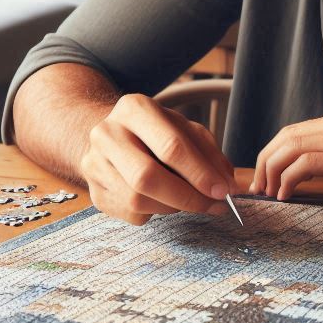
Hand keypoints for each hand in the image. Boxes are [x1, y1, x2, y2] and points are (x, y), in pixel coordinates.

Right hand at [79, 93, 236, 225]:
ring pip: (137, 200)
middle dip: (187, 196)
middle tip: (213, 205)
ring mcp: (95, 164)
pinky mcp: (95, 192)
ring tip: (191, 200)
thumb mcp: (185, 129)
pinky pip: (131, 213)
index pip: (170, 145)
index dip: (200, 172)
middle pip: (147, 176)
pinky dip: (156, 212)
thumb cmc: (156, 132)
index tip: (222, 190)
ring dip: (174, 207)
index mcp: (135, 109)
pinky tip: (165, 200)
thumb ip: (209, 154)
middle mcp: (107, 133)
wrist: (113, 137)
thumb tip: (228, 185)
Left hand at [249, 104, 322, 204]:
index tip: (267, 176)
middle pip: (286, 135)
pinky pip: (304, 163)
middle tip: (259, 188)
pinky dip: (287, 179)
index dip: (275, 152)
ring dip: (270, 171)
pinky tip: (287, 196)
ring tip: (269, 194)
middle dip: (265, 161)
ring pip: (289, 145)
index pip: (298, 130)